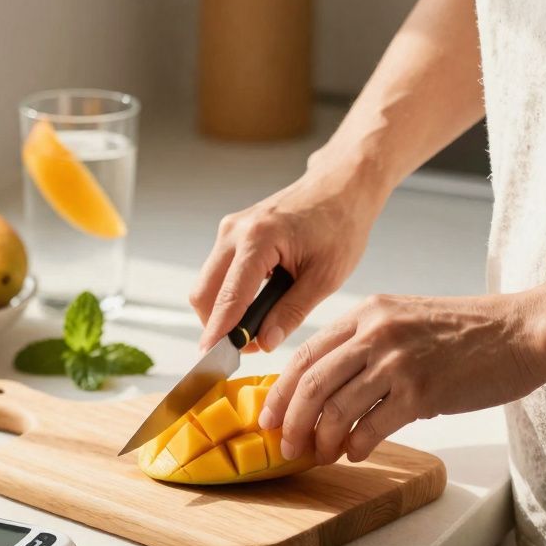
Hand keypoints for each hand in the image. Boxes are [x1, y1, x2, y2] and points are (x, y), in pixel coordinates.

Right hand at [191, 156, 387, 353]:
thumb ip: (292, 312)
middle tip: (246, 347)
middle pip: (204, 293)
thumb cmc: (340, 224)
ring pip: (207, 284)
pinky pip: (218, 272)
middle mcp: (235, 231)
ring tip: (257, 326)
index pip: (228, 297)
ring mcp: (229, 230)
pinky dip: (229, 294)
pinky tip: (256, 304)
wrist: (341, 186)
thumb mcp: (325, 276)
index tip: (211, 359)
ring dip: (223, 311)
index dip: (218, 332)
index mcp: (259, 239)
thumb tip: (265, 342)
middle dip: (217, 325)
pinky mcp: (232, 233)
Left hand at [258, 293, 545, 463]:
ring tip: (320, 455)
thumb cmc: (466, 331)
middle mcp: (376, 333)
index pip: (304, 354)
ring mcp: (398, 362)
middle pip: (311, 383)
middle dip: (291, 421)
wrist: (521, 331)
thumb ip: (364, 344)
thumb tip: (326, 389)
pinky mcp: (422, 391)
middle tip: (285, 446)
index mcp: (366, 313)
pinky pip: (372, 426)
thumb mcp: (402, 320)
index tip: (268, 418)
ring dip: (322, 440)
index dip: (280, 392)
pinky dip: (356, 446)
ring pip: (336, 408)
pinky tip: (355, 454)